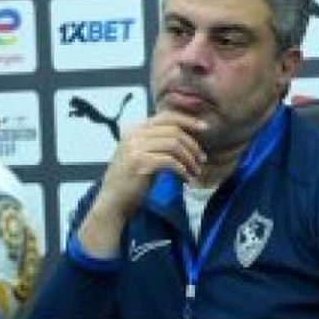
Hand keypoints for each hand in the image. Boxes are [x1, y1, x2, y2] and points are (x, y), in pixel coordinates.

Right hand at [77, 111, 206, 256]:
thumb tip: (184, 135)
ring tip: (196, 170)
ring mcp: (136, 148)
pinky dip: (182, 169)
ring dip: (189, 158)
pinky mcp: (140, 163)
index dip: (188, 120)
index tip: (205, 128)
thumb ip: (156, 141)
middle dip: (193, 144)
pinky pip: (170, 161)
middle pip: (174, 130)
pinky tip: (186, 178)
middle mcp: (134, 134)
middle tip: (202, 158)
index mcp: (135, 129)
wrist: (113, 201)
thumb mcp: (141, 154)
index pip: (166, 116)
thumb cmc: (130, 180)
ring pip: (174, 144)